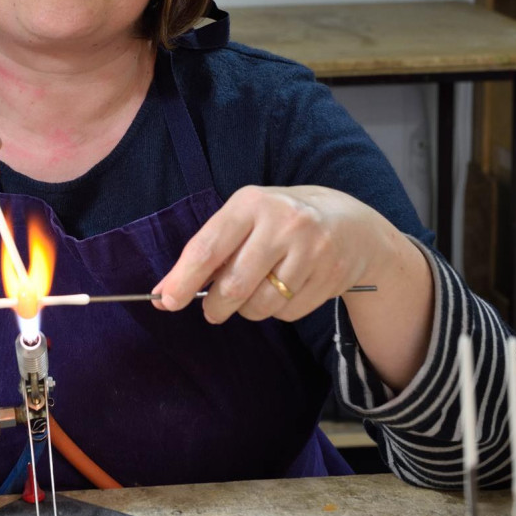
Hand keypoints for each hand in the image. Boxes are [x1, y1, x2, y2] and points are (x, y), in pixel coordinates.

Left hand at [152, 185, 403, 323]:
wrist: (350, 224)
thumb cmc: (281, 222)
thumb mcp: (244, 221)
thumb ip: (206, 253)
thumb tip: (164, 293)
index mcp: (252, 202)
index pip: (208, 247)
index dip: (184, 279)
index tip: (166, 302)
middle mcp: (283, 222)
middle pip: (234, 285)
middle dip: (216, 306)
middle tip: (212, 310)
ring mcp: (311, 249)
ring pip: (261, 305)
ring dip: (248, 310)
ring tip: (254, 293)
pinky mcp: (331, 275)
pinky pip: (288, 313)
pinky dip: (278, 311)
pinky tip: (286, 290)